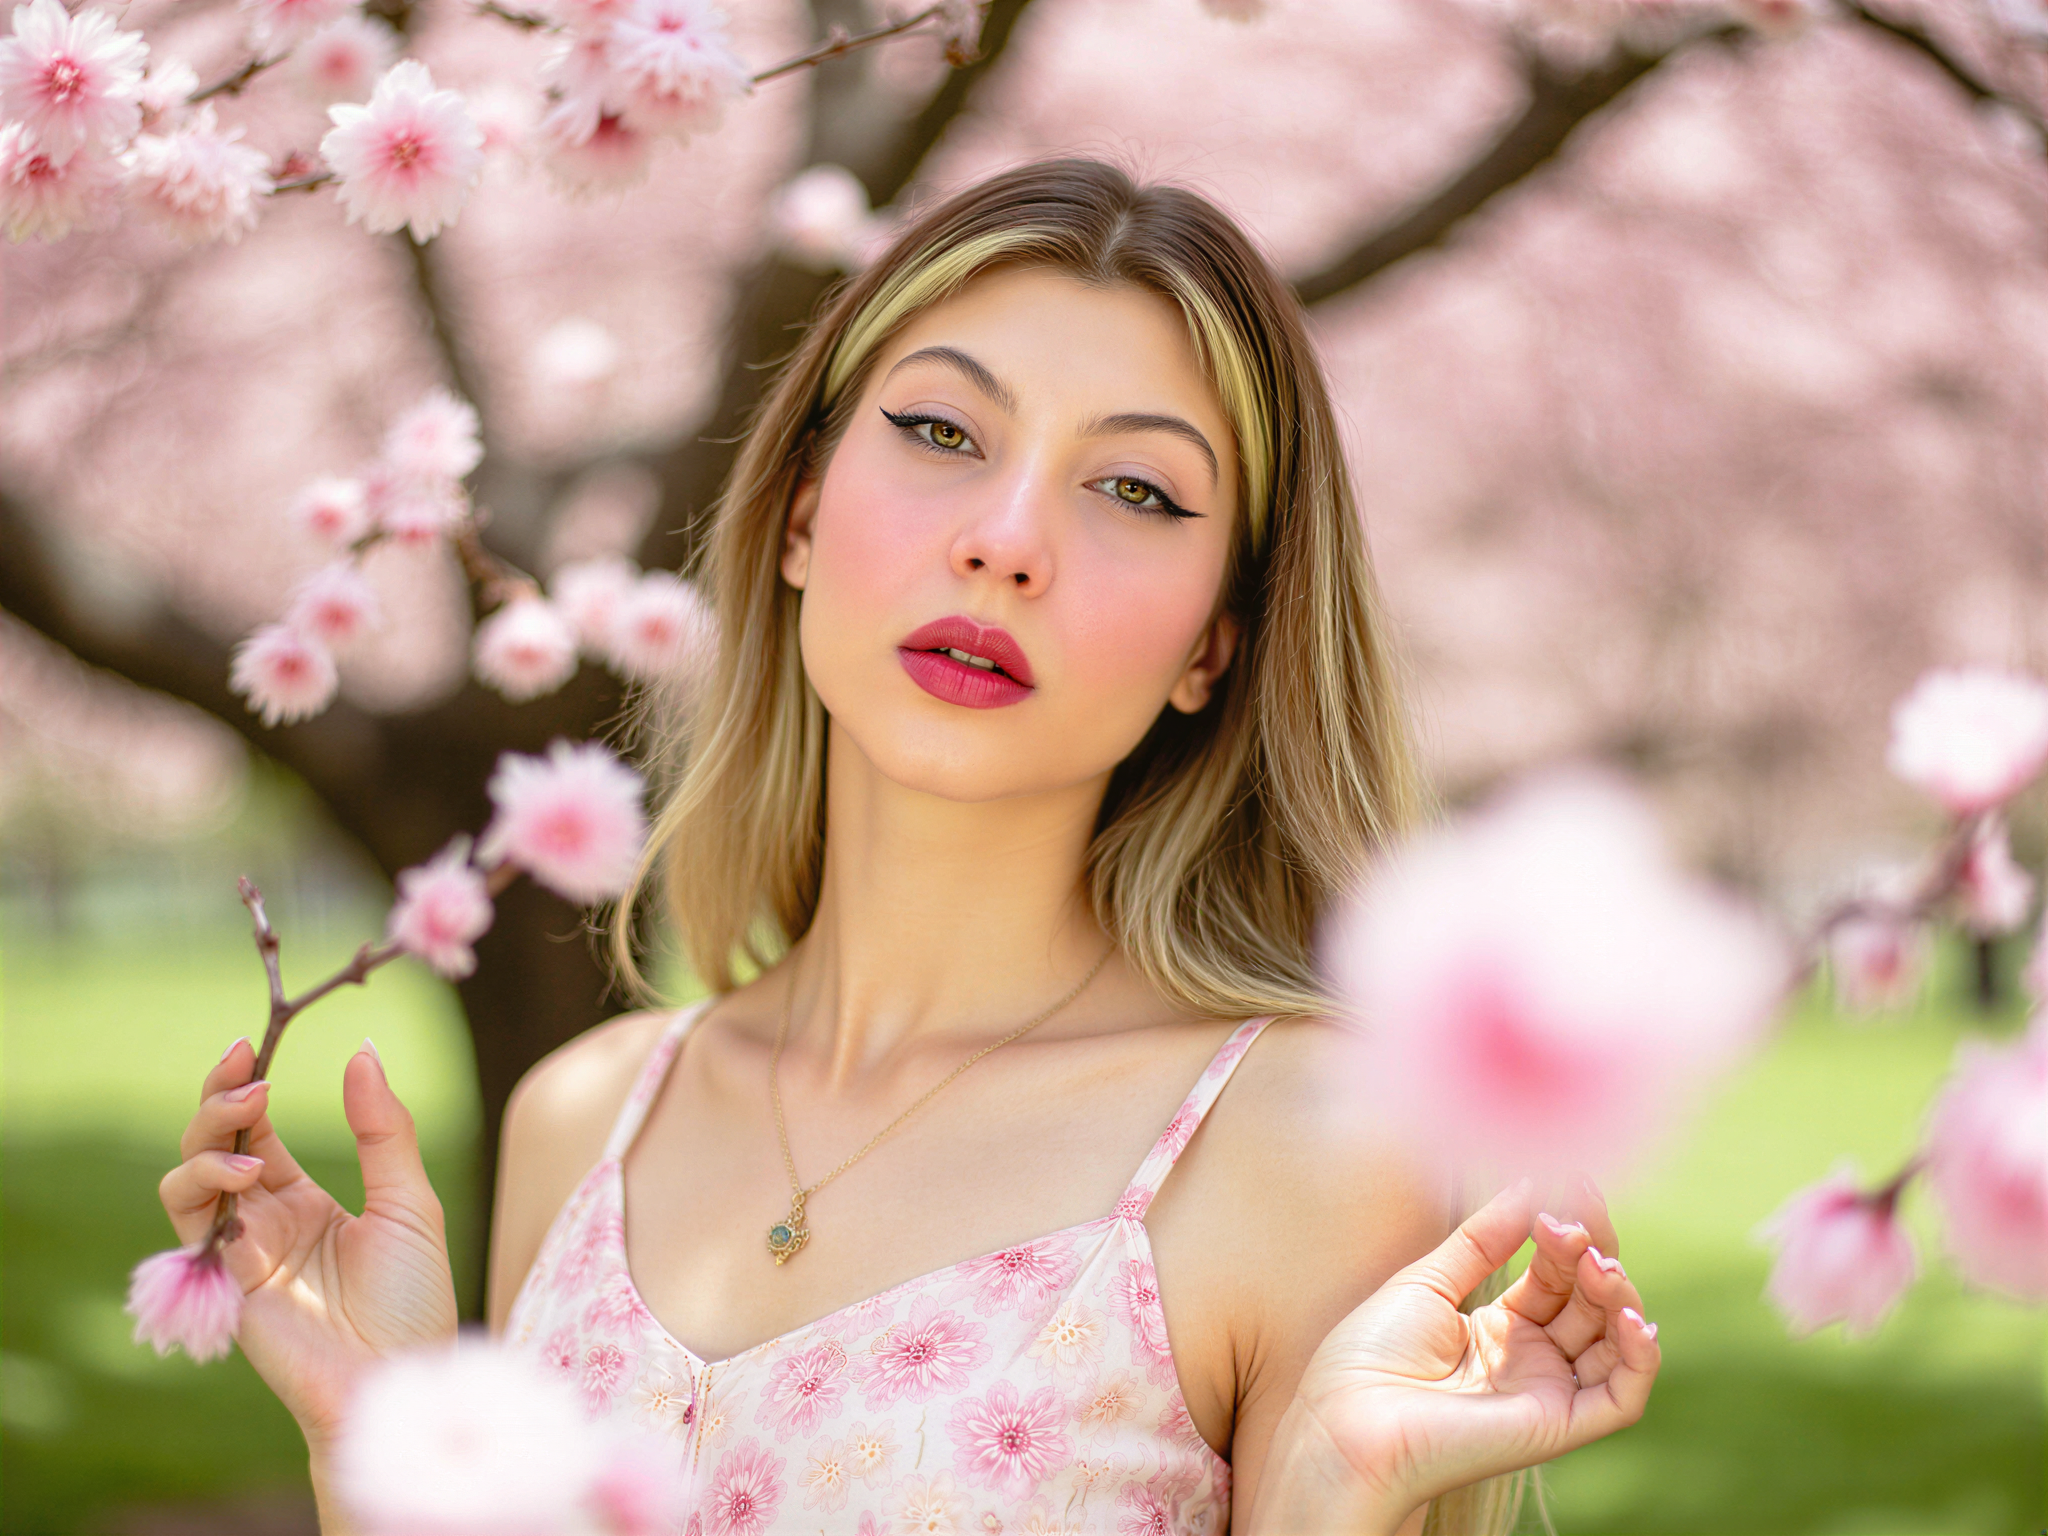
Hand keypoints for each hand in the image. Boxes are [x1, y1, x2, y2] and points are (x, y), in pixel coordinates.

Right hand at [157, 1037, 458, 1451]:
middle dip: (218, 1100)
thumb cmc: (413, 1300)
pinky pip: (191, 1224)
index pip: (257, 1131)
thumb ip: (383, 1129)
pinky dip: (208, 1189)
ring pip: (186, 1178)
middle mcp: (263, 1222)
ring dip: (208, 1142)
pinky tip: (249, 1181)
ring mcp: (239, 1250)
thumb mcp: (410, 1202)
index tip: (251, 1042)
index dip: (245, 1086)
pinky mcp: (225, 1281)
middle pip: (213, 1145)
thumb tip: (362, 1050)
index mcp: (304, 1201)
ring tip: (253, 1129)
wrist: (400, 1377)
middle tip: (246, 1073)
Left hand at [1261, 1174, 1660, 1534]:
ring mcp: (1547, 1391)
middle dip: (1592, 1250)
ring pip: (1613, 1340)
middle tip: (1579, 1214)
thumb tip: (1533, 1182)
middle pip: (1588, 1298)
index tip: (1570, 1181)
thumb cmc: (1371, 1354)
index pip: (1555, 1272)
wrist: (1346, 1418)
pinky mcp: (1559, 1425)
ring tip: (1596, 1260)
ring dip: (1616, 1293)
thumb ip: (1485, 1237)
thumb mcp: (1429, 1279)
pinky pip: (1622, 1397)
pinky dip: (1640, 1357)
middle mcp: (1531, 1359)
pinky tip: (1630, 1316)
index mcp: (1500, 1327)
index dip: (1567, 1229)